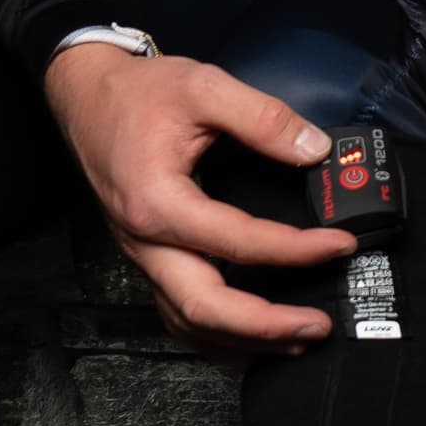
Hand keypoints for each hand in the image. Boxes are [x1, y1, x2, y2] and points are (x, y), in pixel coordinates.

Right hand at [46, 44, 347, 355]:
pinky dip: (216, 333)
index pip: (238, 243)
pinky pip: (178, 311)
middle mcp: (145, 241)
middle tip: (318, 324)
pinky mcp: (149, 256)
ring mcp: (143, 255)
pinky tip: (250, 336)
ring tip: (295, 339)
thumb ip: (262, 117)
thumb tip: (313, 149)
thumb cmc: (135, 94)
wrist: (86, 96)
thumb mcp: (203, 86)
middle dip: (266, 327)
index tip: (338, 246)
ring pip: (189, 321)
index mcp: (158, 203)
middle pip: (204, 308)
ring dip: (243, 340)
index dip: (296, 250)